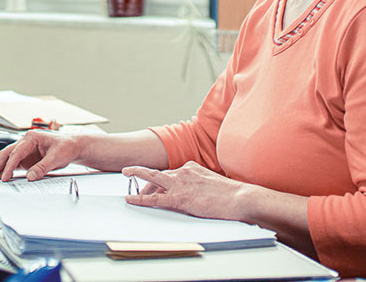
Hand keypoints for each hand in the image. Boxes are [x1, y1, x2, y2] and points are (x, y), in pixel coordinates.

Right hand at [0, 130, 81, 181]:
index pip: (16, 152)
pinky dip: (8, 171)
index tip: (5, 176)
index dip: (9, 165)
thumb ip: (42, 167)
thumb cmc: (66, 147)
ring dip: (0, 168)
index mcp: (31, 137)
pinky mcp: (27, 158)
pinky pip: (14, 164)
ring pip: (8, 158)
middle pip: (6, 153)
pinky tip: (3, 178)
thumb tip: (30, 176)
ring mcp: (25, 150)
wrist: (73, 147)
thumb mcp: (56, 157)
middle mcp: (26, 142)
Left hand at [123, 161, 244, 220]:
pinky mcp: (179, 198)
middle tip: (132, 178)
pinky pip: (155, 199)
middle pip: (158, 174)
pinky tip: (131, 199)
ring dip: (137, 180)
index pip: (170, 172)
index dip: (158, 178)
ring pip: (152, 180)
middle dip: (143, 177)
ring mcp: (180, 184)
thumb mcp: (212, 183)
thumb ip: (199, 184)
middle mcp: (183, 172)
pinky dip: (140, 198)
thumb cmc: (231, 194)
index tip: (151, 181)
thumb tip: (194, 192)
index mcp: (191, 167)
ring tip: (126, 180)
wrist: (239, 198)